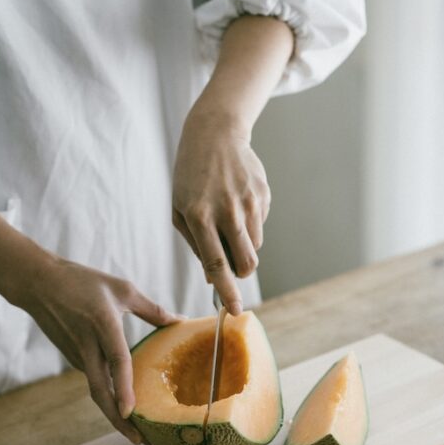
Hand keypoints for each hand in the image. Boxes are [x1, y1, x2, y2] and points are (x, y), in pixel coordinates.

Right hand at [18, 258, 179, 444]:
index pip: (116, 362)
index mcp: (103, 326)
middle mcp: (88, 346)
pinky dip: (108, 396)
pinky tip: (125, 405)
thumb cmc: (83, 282)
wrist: (39, 284)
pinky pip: (94, 380)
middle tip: (140, 440)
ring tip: (139, 432)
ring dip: (115, 413)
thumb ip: (152, 310)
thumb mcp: (122, 290)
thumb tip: (181, 320)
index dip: (123, 388)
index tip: (130, 412)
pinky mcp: (74, 358)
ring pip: (97, 390)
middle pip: (100, 391)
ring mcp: (78, 355)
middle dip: (118, 420)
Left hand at [172, 107, 270, 313]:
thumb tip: (213, 277)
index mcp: (199, 216)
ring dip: (244, 246)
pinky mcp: (263, 195)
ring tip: (228, 221)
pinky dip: (250, 225)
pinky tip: (237, 202)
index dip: (227, 290)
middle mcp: (226, 210)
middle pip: (246, 262)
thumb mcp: (180, 209)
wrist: (215, 134)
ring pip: (255, 246)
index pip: (217, 263)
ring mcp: (248, 202)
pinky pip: (260, 225)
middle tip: (233, 265)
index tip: (234, 310)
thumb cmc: (190, 176)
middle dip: (242, 273)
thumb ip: (196, 245)